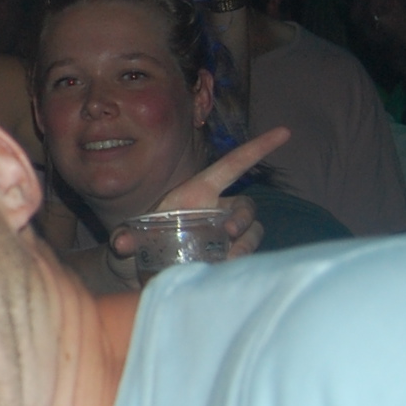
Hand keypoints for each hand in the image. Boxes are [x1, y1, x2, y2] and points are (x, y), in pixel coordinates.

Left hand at [106, 127, 289, 278]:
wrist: (144, 267)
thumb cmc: (144, 240)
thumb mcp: (132, 236)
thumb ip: (127, 236)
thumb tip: (122, 243)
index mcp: (200, 192)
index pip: (234, 165)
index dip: (258, 148)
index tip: (284, 132)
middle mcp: (218, 210)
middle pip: (246, 207)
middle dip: (243, 218)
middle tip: (229, 233)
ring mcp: (226, 234)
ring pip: (251, 233)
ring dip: (245, 245)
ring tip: (227, 260)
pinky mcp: (228, 254)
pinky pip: (245, 255)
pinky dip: (239, 263)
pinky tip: (224, 273)